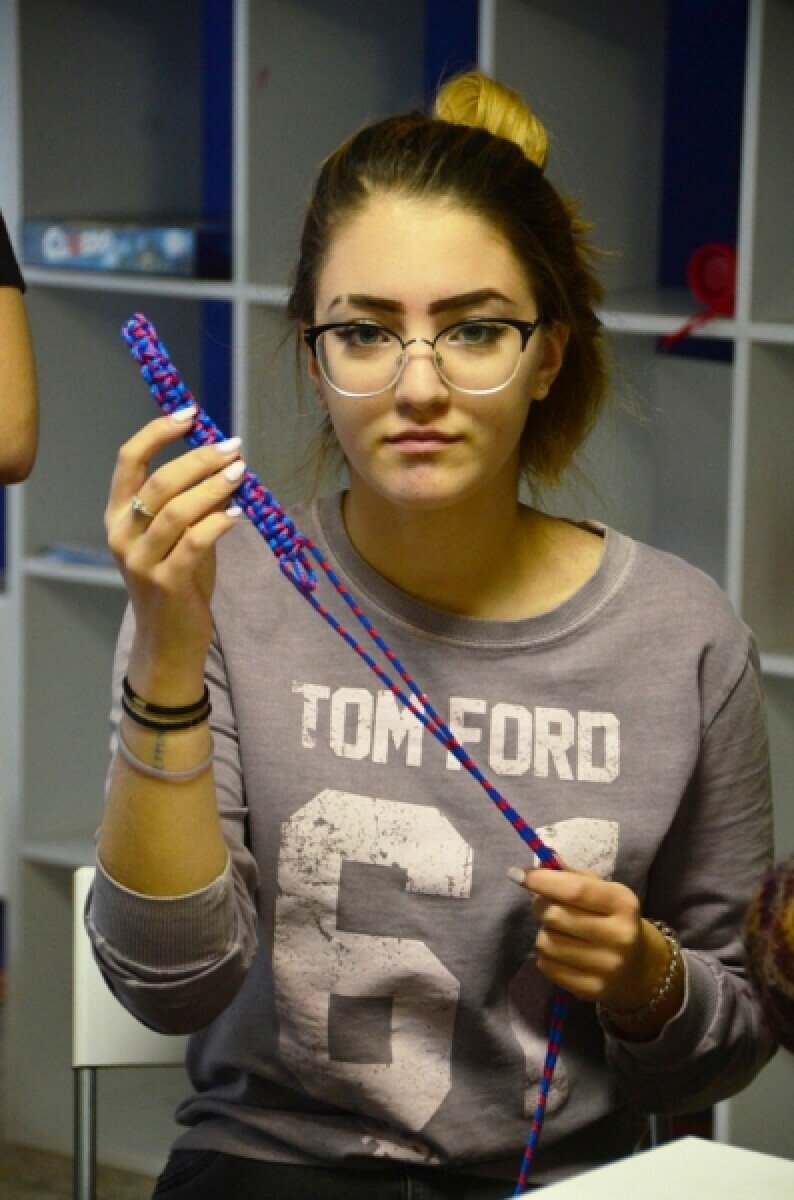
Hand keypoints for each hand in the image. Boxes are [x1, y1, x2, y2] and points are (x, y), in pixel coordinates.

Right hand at [104, 407, 243, 701]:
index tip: (190, 414)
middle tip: (233, 448)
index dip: (158, 432)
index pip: (129, 460)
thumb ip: (193, 502)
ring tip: (241, 474)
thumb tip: (225, 461)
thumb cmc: (178, 583)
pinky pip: (194, 542)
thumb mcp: (178, 537)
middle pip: (159, 482)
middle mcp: (121, 535)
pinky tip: (238, 515)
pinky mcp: (165, 582)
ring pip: (176, 510)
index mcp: (118, 515)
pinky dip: (218, 523)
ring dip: (213, 487)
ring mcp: (140, 560)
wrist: (169, 639)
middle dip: (199, 459)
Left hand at [510, 865, 671, 1012]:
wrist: (638, 968)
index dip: (542, 880)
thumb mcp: (603, 891)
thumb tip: (543, 858)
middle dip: (539, 906)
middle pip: (555, 915)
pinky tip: (560, 951)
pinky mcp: (591, 989)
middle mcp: (619, 936)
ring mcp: (607, 966)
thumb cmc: (612, 919)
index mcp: (623, 903)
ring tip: (557, 930)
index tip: (517, 874)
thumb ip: (572, 875)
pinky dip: (545, 955)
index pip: (575, 889)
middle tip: (543, 904)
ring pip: (546, 942)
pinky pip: (546, 966)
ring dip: (543, 932)